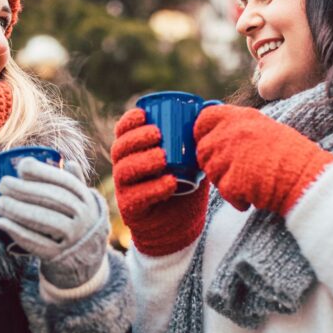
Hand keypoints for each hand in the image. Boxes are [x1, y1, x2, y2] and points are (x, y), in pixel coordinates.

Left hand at [0, 159, 107, 288]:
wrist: (84, 260)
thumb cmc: (75, 223)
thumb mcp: (80, 204)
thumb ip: (73, 183)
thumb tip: (68, 161)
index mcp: (87, 200)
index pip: (65, 182)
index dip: (42, 172)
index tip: (21, 167)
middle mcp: (84, 218)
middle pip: (52, 199)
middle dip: (24, 190)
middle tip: (2, 184)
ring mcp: (73, 238)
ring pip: (44, 220)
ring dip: (18, 210)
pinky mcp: (58, 256)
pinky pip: (36, 243)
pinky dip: (16, 232)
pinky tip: (1, 223)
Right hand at [111, 108, 208, 256]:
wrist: (180, 224)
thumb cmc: (184, 186)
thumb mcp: (190, 160)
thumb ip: (195, 139)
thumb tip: (212, 108)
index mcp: (134, 152)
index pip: (122, 132)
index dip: (129, 121)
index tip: (144, 114)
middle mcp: (124, 168)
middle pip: (120, 149)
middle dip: (136, 138)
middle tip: (157, 134)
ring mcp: (125, 189)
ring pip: (125, 170)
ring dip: (143, 161)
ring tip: (163, 158)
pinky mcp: (131, 209)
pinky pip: (137, 197)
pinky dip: (154, 188)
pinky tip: (170, 183)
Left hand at [194, 104, 332, 215]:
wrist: (307, 177)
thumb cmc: (292, 155)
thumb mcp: (265, 128)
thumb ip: (238, 129)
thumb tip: (216, 135)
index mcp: (240, 117)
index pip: (204, 118)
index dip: (202, 132)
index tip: (208, 141)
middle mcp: (231, 133)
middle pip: (203, 150)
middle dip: (214, 163)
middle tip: (234, 171)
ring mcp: (229, 156)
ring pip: (211, 172)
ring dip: (225, 181)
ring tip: (249, 182)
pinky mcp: (231, 180)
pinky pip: (224, 191)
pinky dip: (237, 198)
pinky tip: (254, 195)